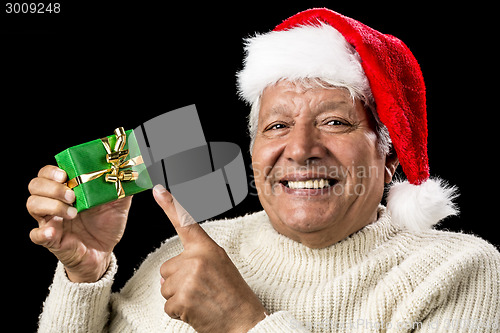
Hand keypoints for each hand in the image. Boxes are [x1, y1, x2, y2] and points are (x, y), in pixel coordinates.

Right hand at [27, 165, 131, 281]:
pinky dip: (41, 232)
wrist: (104, 252)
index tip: (65, 174)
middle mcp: (54, 202)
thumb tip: (130, 173)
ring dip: (51, 205)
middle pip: (36, 185)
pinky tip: (53, 231)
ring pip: (33, 205)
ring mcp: (50, 220)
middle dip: (52, 187)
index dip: (52, 171)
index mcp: (68, 190)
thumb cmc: (106, 225)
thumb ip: (122, 188)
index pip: (48, 173)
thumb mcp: (118, 205)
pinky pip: (36, 235)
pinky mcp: (50, 240)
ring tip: (72, 212)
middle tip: (72, 195)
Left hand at [154, 184, 267, 332]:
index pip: (185, 222)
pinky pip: (167, 305)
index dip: (170, 205)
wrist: (244, 321)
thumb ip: (197, 258)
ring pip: (165, 287)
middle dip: (177, 282)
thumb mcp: (220, 265)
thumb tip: (169, 270)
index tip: (158, 190)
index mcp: (207, 248)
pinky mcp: (183, 299)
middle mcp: (196, 259)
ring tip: (200, 300)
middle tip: (201, 290)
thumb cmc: (233, 294)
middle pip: (166, 268)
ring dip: (178, 297)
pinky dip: (179, 312)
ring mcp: (188, 279)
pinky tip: (196, 310)